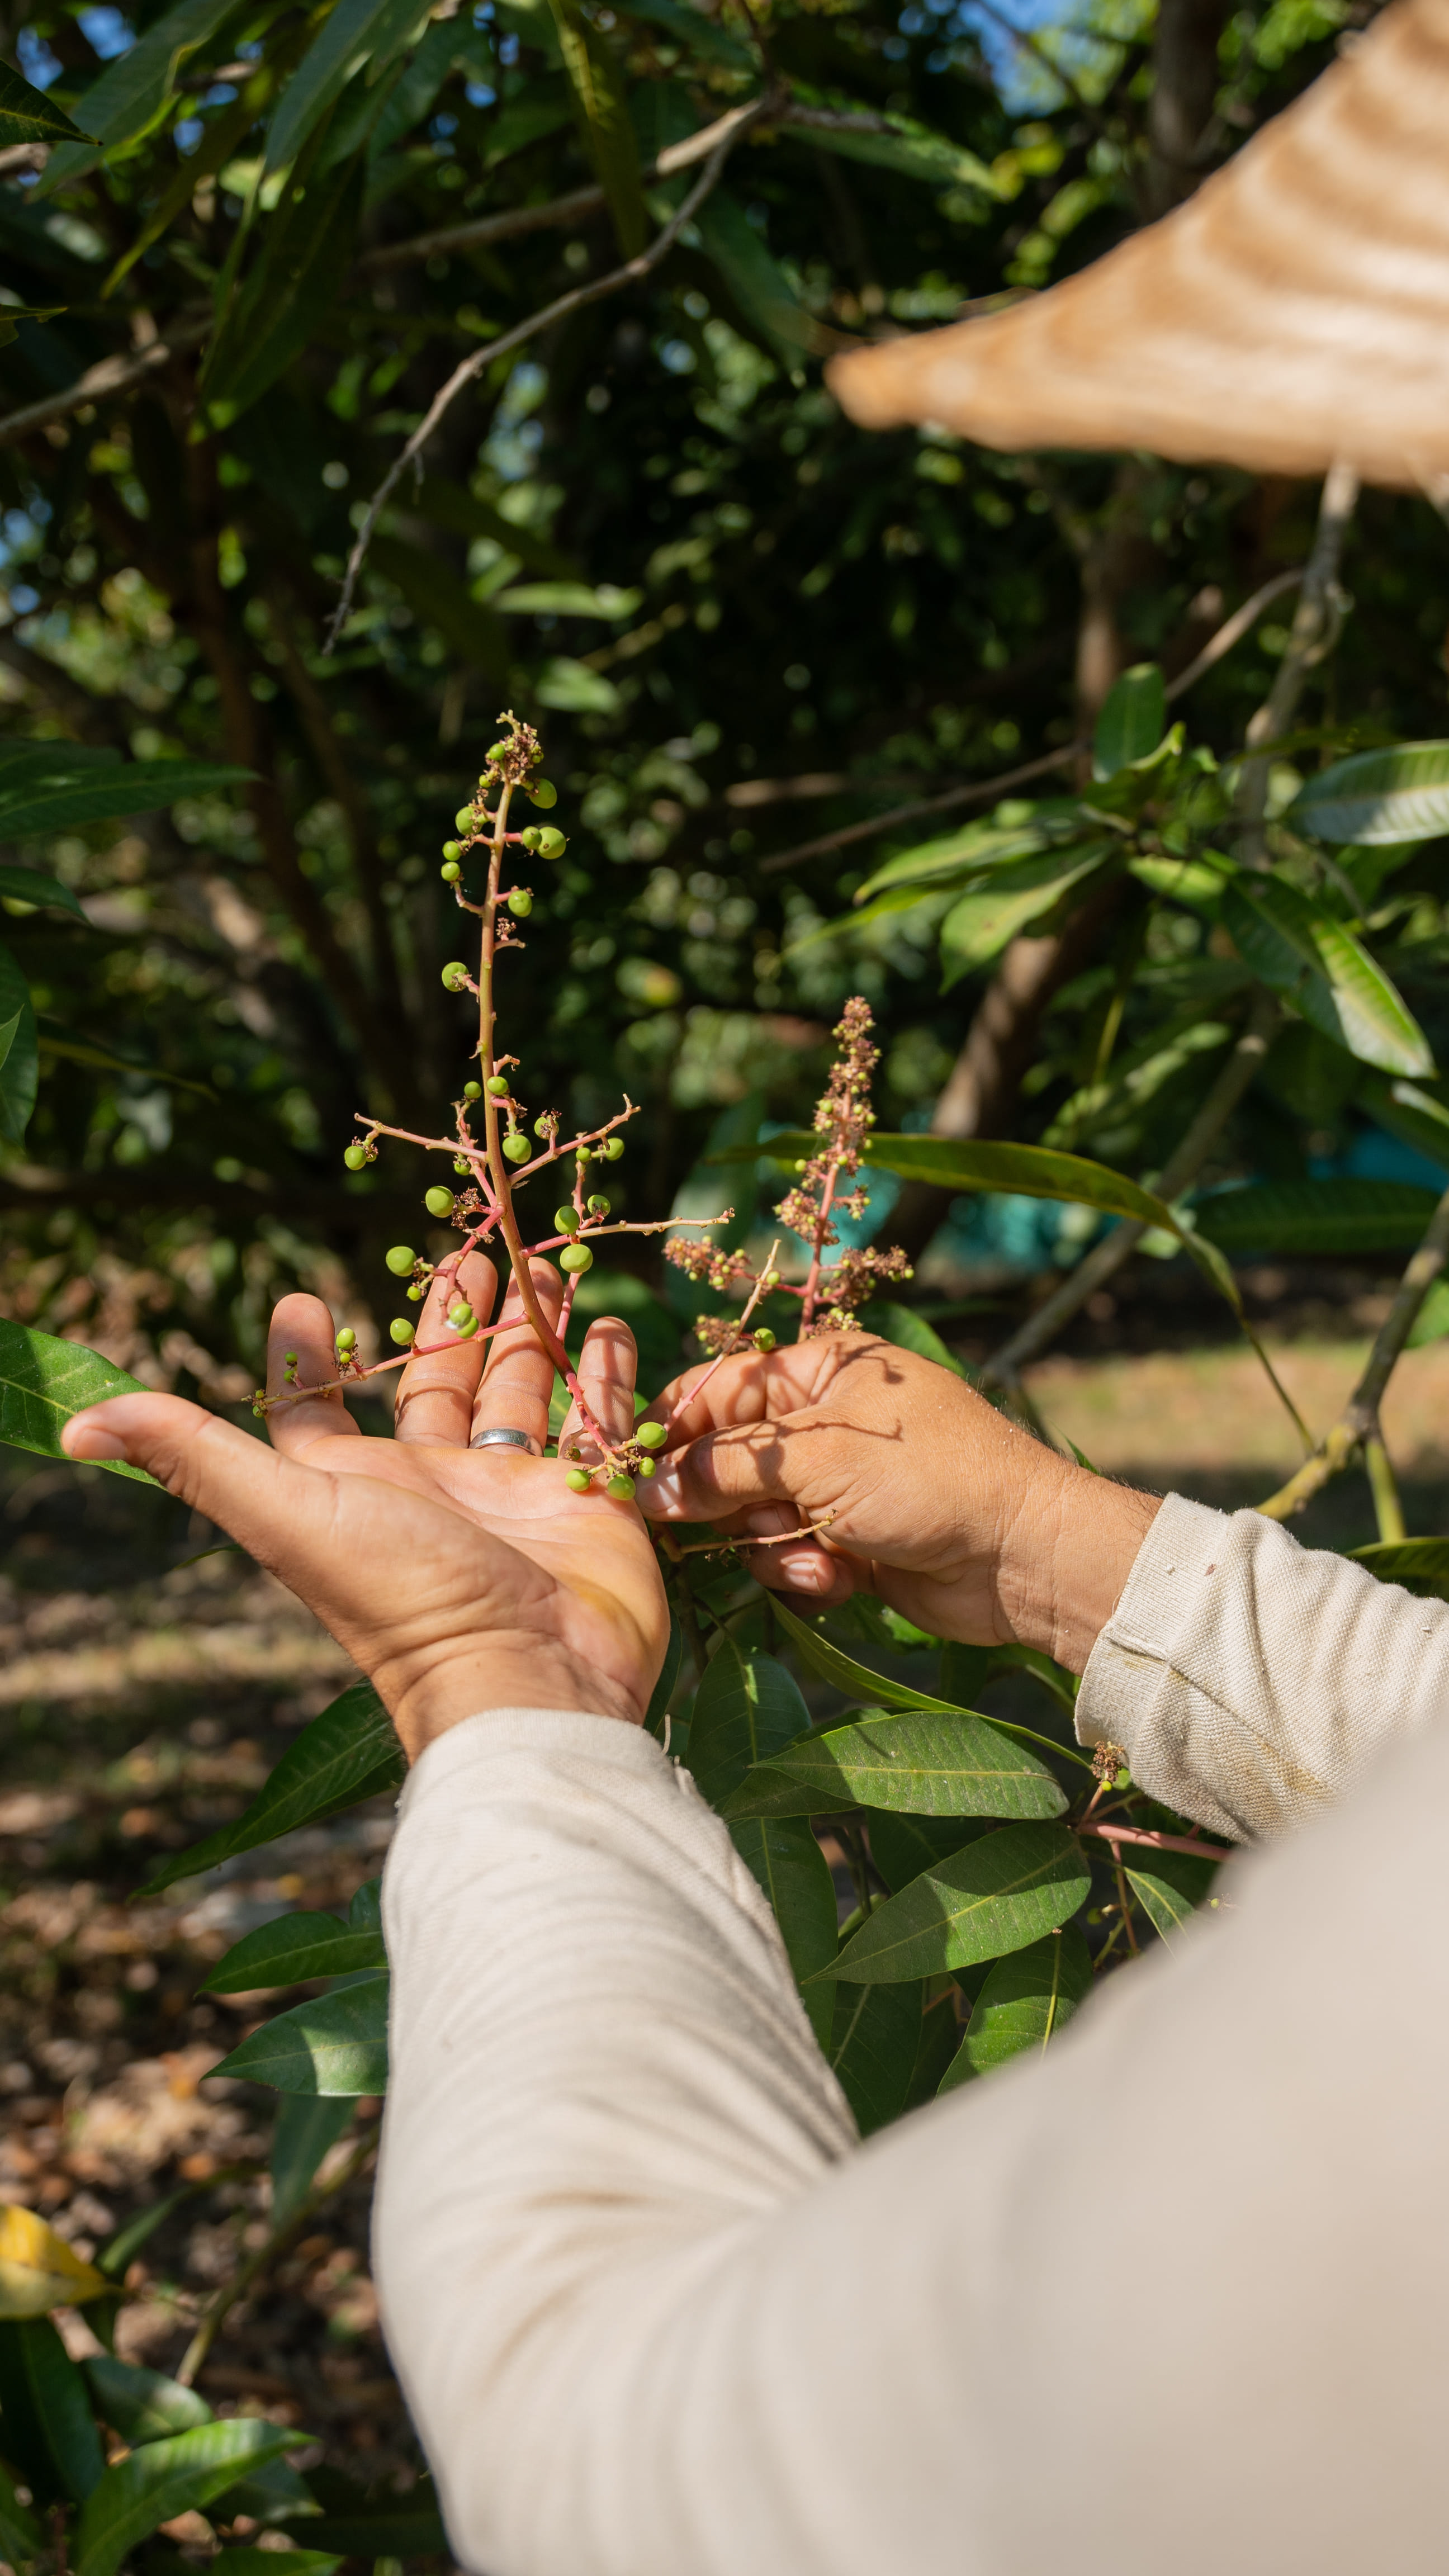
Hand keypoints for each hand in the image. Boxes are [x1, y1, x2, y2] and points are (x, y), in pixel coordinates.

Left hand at [60, 1259, 669, 1758]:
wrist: (529, 1680)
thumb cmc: (404, 1599)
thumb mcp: (288, 1514)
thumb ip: (195, 1459)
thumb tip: (79, 1426)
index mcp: (360, 1486)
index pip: (321, 1411)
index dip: (305, 1360)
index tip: (301, 1298)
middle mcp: (436, 1485)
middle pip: (437, 1383)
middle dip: (451, 1315)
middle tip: (471, 1242)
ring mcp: (515, 1493)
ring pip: (519, 1392)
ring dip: (528, 1329)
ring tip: (544, 1263)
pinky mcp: (587, 1503)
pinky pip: (596, 1423)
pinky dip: (603, 1374)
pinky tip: (608, 1322)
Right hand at [639, 1335, 1157, 1673]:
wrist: (1020, 1554)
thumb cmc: (929, 1478)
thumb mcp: (820, 1455)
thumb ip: (726, 1467)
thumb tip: (652, 1488)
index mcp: (821, 1372)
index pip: (717, 1392)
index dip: (671, 1431)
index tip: (632, 1472)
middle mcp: (825, 1424)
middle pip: (728, 1463)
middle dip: (729, 1503)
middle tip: (735, 1524)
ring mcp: (837, 1487)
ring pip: (753, 1520)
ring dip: (775, 1546)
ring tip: (816, 1554)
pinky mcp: (849, 1543)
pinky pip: (789, 1559)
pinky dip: (806, 1573)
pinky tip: (841, 1578)